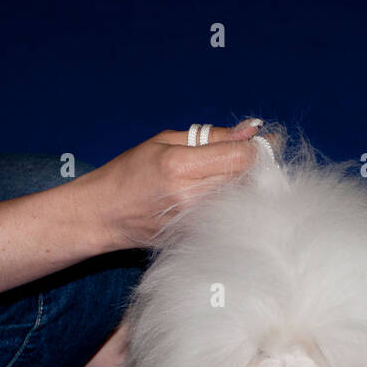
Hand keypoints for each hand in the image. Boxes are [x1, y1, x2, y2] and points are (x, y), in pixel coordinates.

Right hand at [80, 119, 261, 251]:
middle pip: (246, 180)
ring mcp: (194, 221)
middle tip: (260, 157)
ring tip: (239, 176)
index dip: (257, 149)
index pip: (240, 158)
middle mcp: (190, 196)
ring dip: (248, 186)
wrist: (103, 214)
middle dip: (258, 166)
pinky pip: (229, 217)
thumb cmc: (130, 172)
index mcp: (180, 166)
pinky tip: (226, 197)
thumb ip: (212, 137)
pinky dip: (235, 205)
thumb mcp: (165, 141)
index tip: (263, 142)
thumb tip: (250, 130)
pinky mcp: (195, 236)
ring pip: (242, 200)